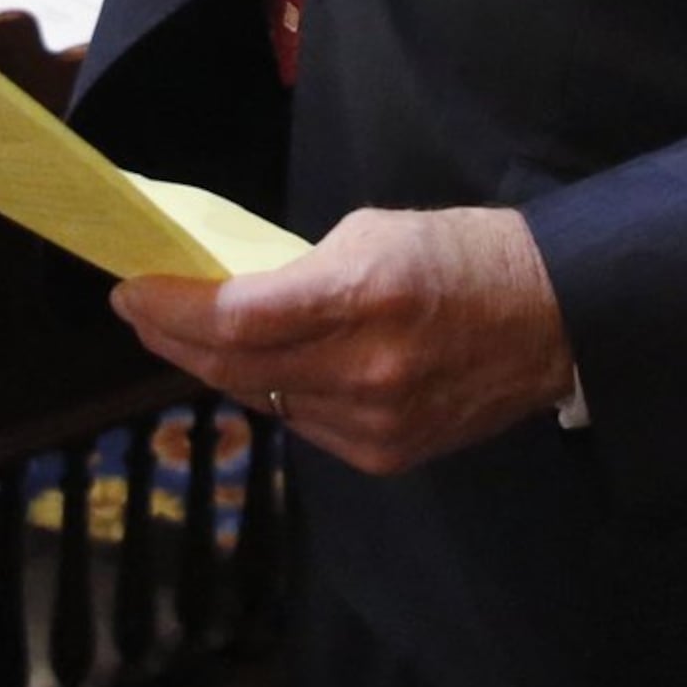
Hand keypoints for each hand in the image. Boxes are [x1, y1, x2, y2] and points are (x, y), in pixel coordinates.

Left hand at [112, 206, 576, 477]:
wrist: (555, 318)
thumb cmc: (469, 253)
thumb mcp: (380, 231)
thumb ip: (303, 271)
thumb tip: (236, 299)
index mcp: (368, 295)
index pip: (238, 318)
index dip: (172, 309)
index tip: (130, 288)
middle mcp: (366, 371)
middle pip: (235, 368)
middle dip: (174, 338)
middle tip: (139, 309)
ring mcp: (374, 424)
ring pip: (263, 400)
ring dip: (216, 368)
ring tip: (184, 335)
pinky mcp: (385, 456)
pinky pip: (303, 424)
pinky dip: (273, 393)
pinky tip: (257, 368)